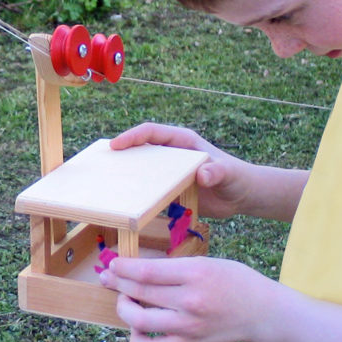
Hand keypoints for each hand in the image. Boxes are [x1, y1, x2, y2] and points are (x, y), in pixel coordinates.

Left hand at [98, 255, 276, 341]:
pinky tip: (136, 328)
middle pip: (140, 292)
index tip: (113, 263)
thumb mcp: (208, 262)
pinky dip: (136, 340)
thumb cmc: (235, 281)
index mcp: (195, 272)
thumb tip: (139, 270)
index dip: (124, 267)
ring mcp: (188, 325)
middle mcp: (190, 299)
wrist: (263, 312)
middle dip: (117, 283)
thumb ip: (176, 267)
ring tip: (124, 300)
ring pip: (140, 320)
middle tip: (108, 277)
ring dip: (124, 308)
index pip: (147, 271)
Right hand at [110, 122, 252, 218]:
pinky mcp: (170, 190)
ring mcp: (169, 172)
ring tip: (105, 186)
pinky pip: (149, 191)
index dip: (132, 137)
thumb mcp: (228, 173)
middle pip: (140, 150)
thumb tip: (203, 175)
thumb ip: (218, 172)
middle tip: (100, 166)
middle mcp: (171, 154)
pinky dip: (137, 197)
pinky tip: (125, 207)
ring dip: (125, 177)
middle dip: (120, 155)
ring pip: (141, 170)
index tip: (115, 146)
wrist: (242, 195)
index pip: (151, 133)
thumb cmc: (237, 177)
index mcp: (182, 141)